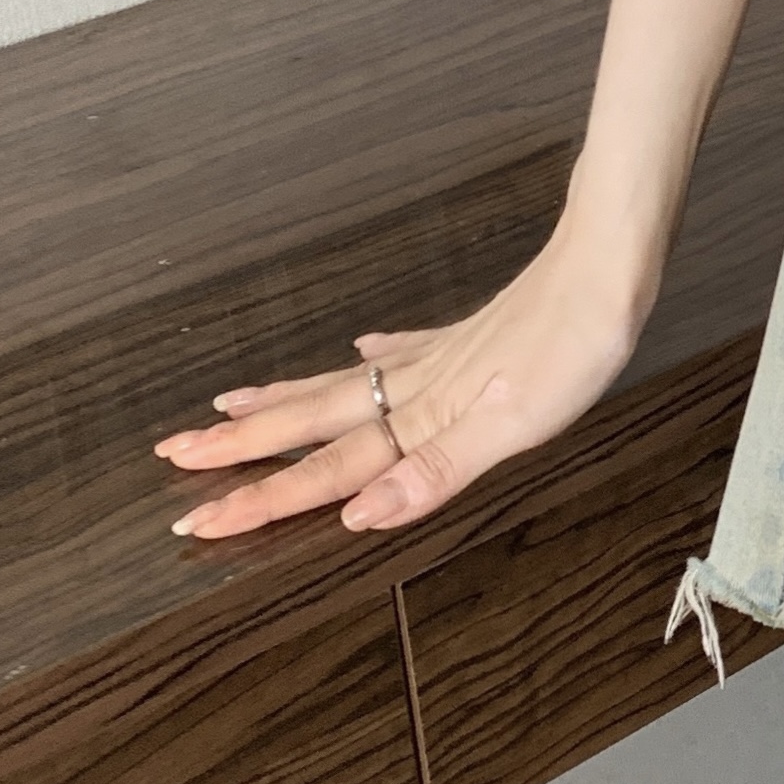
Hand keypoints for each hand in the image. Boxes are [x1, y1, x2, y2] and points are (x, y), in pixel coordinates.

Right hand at [152, 227, 646, 539]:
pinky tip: (364, 349)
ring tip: (230, 404)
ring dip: (285, 400)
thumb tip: (354, 516)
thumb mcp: (513, 424)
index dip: (262, 499)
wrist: (612, 264)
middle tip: (171, 454)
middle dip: (240, 444)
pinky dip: (373, 356)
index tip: (194, 519)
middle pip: (312, 420)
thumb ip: (434, 469)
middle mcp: (418, 383)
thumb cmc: (574, 344)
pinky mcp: (475, 332)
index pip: (327, 470)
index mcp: (421, 414)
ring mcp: (443, 354)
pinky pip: (404, 348)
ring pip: (342, 384)